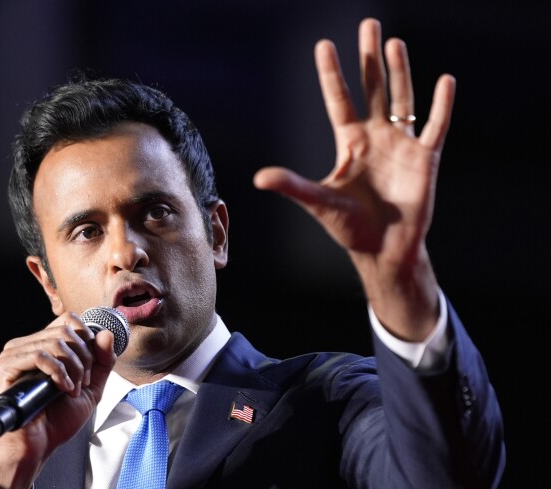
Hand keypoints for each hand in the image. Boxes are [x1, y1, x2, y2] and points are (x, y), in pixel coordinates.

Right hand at [0, 312, 117, 488]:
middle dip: (83, 360)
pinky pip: (40, 356)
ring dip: (73, 369)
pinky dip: (59, 373)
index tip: (89, 368)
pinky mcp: (4, 367)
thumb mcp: (91, 387)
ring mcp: (13, 354)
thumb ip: (103, 361)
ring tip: (71, 390)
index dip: (87, 339)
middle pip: (66, 331)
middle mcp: (26, 346)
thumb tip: (106, 334)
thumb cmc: (59, 419)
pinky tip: (61, 390)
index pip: (68, 320)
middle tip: (81, 384)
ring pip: (55, 342)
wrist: (39, 445)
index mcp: (42, 346)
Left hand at [254, 17, 451, 339]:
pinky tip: (444, 80)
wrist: (384, 250)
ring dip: (399, 72)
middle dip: (369, 58)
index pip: (338, 100)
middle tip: (369, 24)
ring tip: (395, 43)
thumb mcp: (319, 202)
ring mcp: (401, 145)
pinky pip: (435, 125)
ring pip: (402, 99)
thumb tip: (259, 178)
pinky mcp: (425, 158)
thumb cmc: (350, 228)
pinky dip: (441, 105)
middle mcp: (375, 137)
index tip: (324, 44)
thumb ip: (293, 185)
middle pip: (372, 88)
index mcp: (349, 143)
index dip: (331, 74)